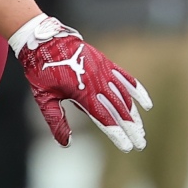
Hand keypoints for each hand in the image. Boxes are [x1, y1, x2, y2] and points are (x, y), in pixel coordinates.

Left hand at [11, 15, 151, 150]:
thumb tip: (67, 143)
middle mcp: (97, 82)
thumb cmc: (41, 71)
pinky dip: (137, 91)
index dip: (117, 134)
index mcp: (82, 92)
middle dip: (131, 129)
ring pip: (125, 96)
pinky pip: (126, 78)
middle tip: (141, 144)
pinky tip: (146, 104)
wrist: (45, 40)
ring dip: (134, 114)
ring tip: (141, 130)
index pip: (104, 118)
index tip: (127, 147)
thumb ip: (56, 120)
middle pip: (119, 110)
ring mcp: (104, 71)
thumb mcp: (44, 98)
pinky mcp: (106, 63)